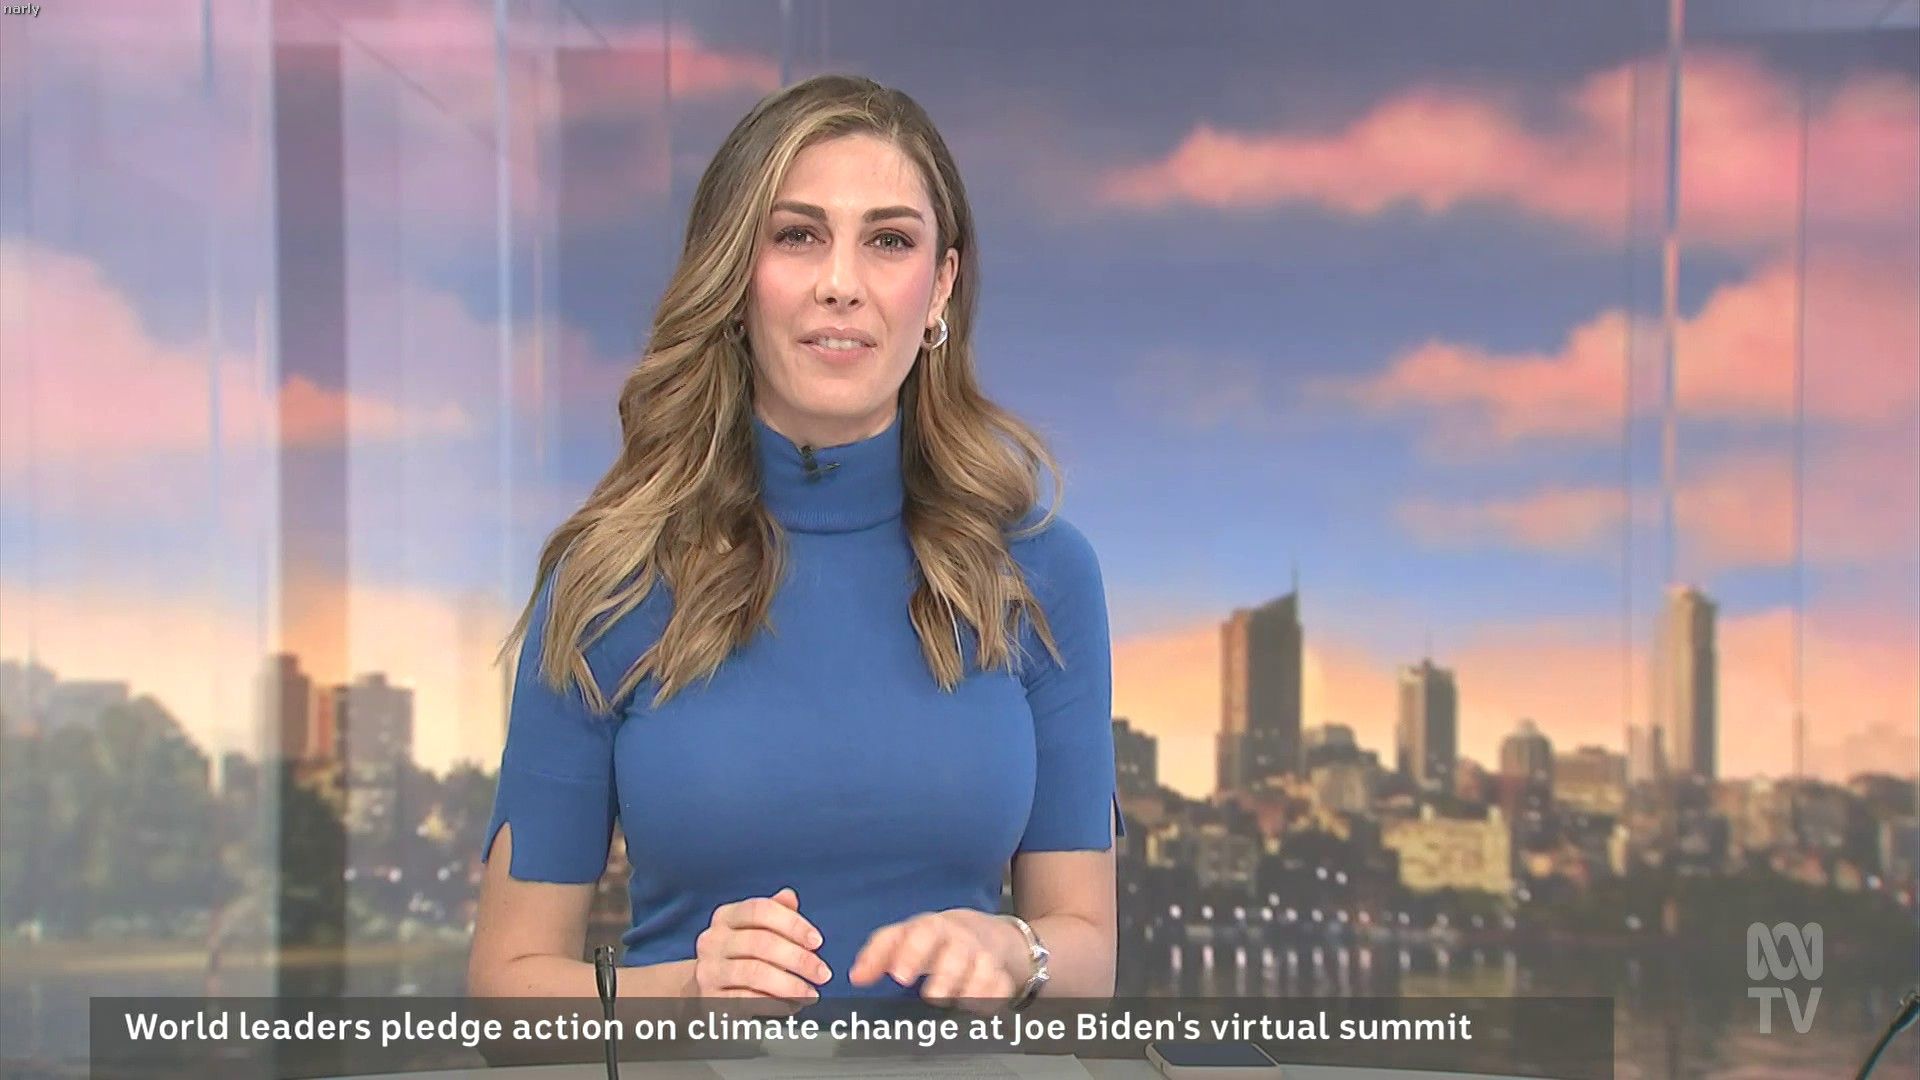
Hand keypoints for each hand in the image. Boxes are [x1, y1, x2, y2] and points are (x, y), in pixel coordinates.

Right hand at [691, 887, 831, 1013]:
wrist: (711, 991)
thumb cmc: (743, 957)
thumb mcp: (758, 931)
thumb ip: (776, 913)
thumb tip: (790, 897)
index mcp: (726, 916)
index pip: (760, 910)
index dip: (792, 924)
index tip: (817, 941)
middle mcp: (712, 940)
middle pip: (760, 942)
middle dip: (799, 959)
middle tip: (823, 974)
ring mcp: (709, 970)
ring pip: (755, 973)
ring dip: (790, 985)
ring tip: (810, 993)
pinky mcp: (710, 1000)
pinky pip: (746, 1000)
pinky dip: (775, 1004)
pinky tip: (792, 1005)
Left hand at [848, 908, 1020, 1014]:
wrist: (986, 933)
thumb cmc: (937, 938)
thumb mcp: (905, 937)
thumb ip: (878, 954)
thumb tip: (856, 976)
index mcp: (934, 928)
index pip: (923, 934)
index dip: (911, 953)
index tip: (899, 976)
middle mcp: (961, 940)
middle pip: (956, 953)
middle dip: (945, 975)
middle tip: (931, 996)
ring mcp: (984, 957)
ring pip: (983, 970)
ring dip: (970, 989)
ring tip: (955, 1002)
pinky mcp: (1001, 975)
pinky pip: (1002, 987)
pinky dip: (993, 998)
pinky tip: (979, 1008)